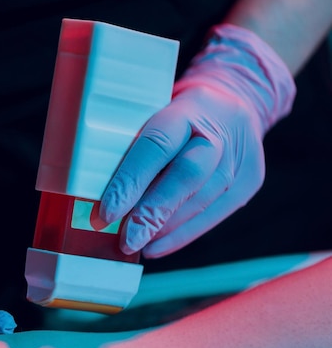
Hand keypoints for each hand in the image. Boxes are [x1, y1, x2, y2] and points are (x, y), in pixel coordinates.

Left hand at [100, 24, 295, 257]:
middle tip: (126, 240)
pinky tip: (157, 246)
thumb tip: (96, 192)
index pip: (157, 144)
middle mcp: (218, 132)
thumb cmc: (178, 114)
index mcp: (188, 108)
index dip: (131, 180)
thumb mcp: (155, 112)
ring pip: (202, 200)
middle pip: (187, 176)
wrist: (235, 101)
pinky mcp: (250, 181)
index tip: (107, 212)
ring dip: (165, 229)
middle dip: (153, 212)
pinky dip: (182, 235)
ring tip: (136, 244)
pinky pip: (214, 215)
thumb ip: (133, 145)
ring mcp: (239, 158)